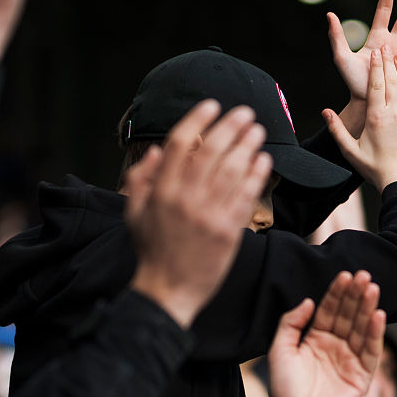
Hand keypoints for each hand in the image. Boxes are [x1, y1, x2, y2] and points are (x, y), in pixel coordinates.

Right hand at [125, 100, 270, 326]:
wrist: (168, 291)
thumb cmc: (151, 252)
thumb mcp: (133, 214)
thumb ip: (140, 180)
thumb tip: (156, 150)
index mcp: (161, 192)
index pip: (179, 144)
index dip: (196, 120)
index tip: (211, 105)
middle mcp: (185, 199)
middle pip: (211, 151)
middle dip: (230, 126)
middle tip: (245, 113)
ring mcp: (208, 215)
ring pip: (232, 170)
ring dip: (247, 145)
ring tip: (257, 131)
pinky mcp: (228, 231)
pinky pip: (246, 196)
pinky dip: (256, 174)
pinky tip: (263, 160)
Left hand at [265, 271, 386, 396]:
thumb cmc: (284, 389)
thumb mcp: (280, 350)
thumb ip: (290, 323)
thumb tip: (308, 300)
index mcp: (316, 338)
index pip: (329, 310)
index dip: (337, 293)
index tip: (345, 275)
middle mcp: (335, 345)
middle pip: (348, 315)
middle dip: (356, 295)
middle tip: (364, 276)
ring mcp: (350, 359)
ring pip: (361, 329)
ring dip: (367, 309)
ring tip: (373, 289)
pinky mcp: (362, 376)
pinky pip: (370, 351)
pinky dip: (375, 334)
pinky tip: (378, 316)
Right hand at [321, 44, 396, 188]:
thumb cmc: (374, 168)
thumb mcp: (350, 151)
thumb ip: (337, 130)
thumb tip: (325, 112)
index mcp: (376, 118)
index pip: (376, 85)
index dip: (376, 66)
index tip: (376, 52)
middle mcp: (394, 114)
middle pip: (392, 81)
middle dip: (389, 62)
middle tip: (387, 47)